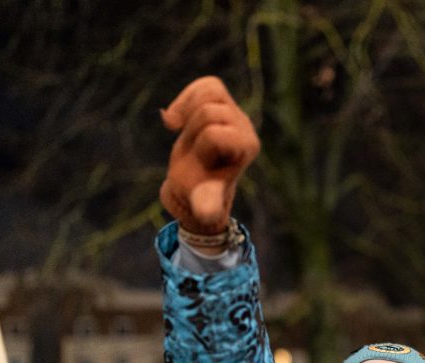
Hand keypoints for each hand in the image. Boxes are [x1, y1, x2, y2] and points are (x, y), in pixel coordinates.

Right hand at [159, 76, 260, 235]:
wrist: (195, 184)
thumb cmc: (199, 194)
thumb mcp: (202, 200)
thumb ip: (207, 204)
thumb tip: (207, 215)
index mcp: (248, 146)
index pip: (215, 133)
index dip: (202, 147)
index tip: (204, 163)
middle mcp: (245, 126)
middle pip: (209, 111)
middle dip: (193, 132)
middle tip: (197, 151)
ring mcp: (234, 113)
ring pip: (209, 91)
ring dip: (189, 113)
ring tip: (187, 132)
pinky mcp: (221, 103)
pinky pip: (206, 85)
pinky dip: (186, 99)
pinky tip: (177, 120)